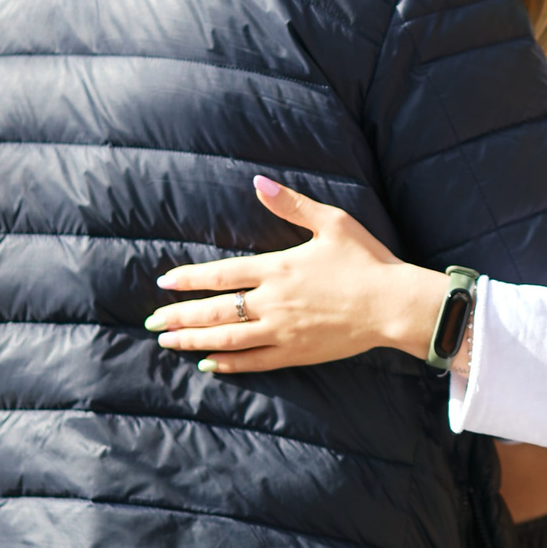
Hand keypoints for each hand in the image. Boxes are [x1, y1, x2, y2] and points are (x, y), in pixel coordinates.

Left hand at [146, 176, 444, 373]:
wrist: (394, 305)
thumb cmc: (367, 261)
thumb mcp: (332, 222)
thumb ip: (292, 204)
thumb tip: (258, 182)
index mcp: (278, 268)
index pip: (221, 275)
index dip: (190, 280)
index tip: (164, 283)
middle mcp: (273, 302)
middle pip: (216, 311)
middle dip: (180, 316)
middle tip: (153, 321)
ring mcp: (282, 331)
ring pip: (228, 339)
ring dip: (194, 341)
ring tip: (169, 342)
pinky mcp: (296, 352)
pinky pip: (254, 363)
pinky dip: (228, 365)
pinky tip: (209, 365)